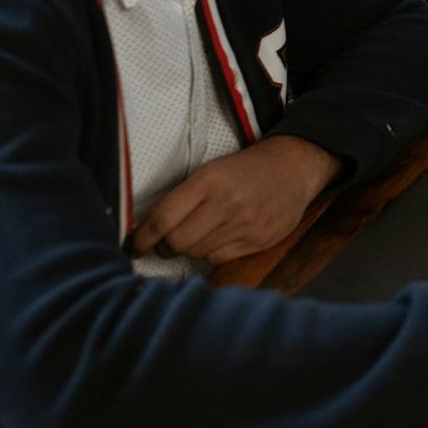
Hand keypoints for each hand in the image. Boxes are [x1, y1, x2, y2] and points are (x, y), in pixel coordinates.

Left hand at [130, 134, 340, 264]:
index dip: (142, 238)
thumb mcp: (211, 171)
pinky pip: (220, 259)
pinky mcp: (259, 240)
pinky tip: (222, 237)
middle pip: (177, 243)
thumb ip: (182, 198)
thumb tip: (148, 229)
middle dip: (165, 247)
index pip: (163, 220)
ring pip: (197, 253)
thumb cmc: (245, 170)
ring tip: (201, 234)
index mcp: (208, 181)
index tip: (134, 246)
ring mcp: (245, 224)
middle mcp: (226, 203)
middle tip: (165, 244)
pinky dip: (213, 253)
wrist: (293, 168)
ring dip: (191, 248)